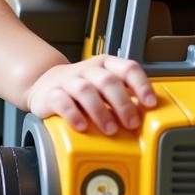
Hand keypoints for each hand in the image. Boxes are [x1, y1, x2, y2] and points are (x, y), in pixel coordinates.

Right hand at [26, 55, 156, 134]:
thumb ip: (124, 96)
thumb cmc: (82, 88)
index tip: (150, 103)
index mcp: (106, 65)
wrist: (44, 84)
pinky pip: (62, 101)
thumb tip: (146, 115)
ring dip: (100, 111)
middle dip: (123, 104)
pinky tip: (82, 126)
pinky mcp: (51, 94)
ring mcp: (68, 80)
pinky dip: (73, 114)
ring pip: (85, 90)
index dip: (141, 84)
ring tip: (110, 130)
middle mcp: (88, 69)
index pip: (128, 68)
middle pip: (108, 81)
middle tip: (132, 124)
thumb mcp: (104, 87)